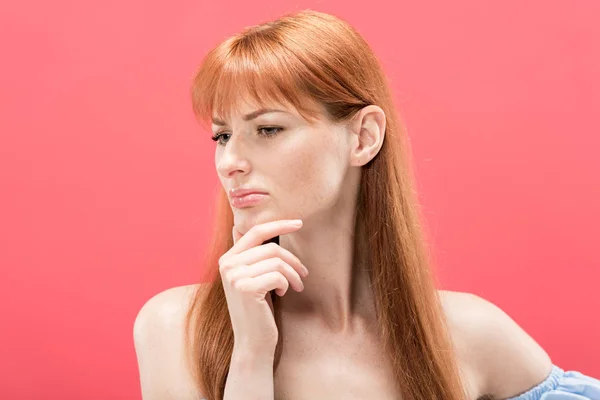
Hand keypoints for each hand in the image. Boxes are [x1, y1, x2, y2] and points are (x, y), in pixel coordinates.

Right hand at [219, 219, 308, 354]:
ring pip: (277, 261)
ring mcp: (235, 276)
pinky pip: (278, 275)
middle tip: (304, 274)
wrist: (252, 342)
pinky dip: (287, 283)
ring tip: (297, 286)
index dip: (279, 224)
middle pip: (271, 248)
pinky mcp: (246, 288)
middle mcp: (227, 265)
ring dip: (293, 274)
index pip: (255, 231)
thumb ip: (252, 255)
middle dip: (293, 260)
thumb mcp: (253, 278)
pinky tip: (283, 293)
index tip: (299, 223)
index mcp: (227, 259)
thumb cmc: (258, 310)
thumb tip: (258, 228)